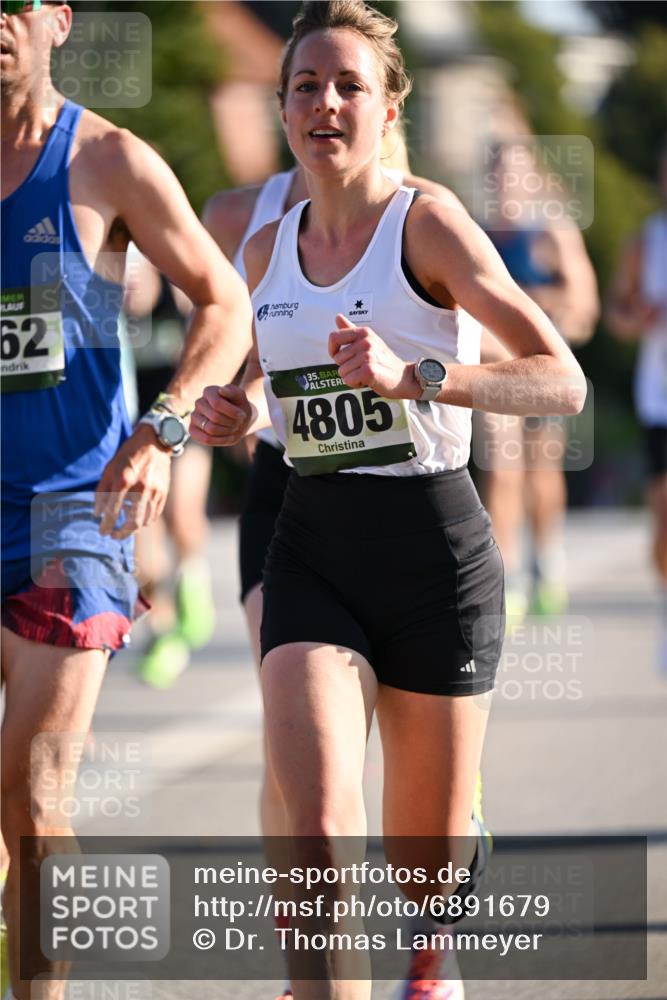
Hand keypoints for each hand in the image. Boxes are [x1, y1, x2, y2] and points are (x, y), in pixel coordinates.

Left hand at [95, 424, 171, 538]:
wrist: (155, 442)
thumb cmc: (128, 454)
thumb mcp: (110, 468)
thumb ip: (102, 491)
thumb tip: (97, 513)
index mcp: (124, 480)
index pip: (113, 511)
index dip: (106, 525)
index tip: (102, 531)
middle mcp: (141, 487)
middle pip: (132, 521)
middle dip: (121, 533)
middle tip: (114, 536)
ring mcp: (155, 491)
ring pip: (145, 521)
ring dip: (133, 529)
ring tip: (125, 529)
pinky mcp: (164, 493)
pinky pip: (154, 514)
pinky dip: (145, 521)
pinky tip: (138, 521)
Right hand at [189, 384, 253, 446]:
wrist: (238, 420)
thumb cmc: (239, 407)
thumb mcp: (241, 398)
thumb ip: (234, 392)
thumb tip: (222, 390)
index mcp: (209, 391)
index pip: (217, 403)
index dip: (232, 412)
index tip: (242, 414)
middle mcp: (199, 402)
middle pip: (215, 417)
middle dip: (231, 422)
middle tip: (238, 422)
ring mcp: (194, 417)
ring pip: (211, 429)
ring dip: (227, 431)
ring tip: (233, 428)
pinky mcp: (193, 430)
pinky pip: (206, 439)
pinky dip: (221, 440)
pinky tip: (229, 436)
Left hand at [328, 315, 418, 398]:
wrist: (403, 377)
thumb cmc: (383, 359)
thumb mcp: (369, 340)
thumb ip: (351, 330)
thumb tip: (338, 317)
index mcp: (364, 332)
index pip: (334, 337)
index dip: (332, 350)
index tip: (340, 357)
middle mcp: (366, 342)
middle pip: (337, 358)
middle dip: (347, 367)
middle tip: (363, 367)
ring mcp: (368, 355)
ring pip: (342, 371)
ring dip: (352, 376)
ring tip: (366, 373)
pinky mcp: (368, 370)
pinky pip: (348, 380)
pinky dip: (356, 384)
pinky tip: (367, 380)